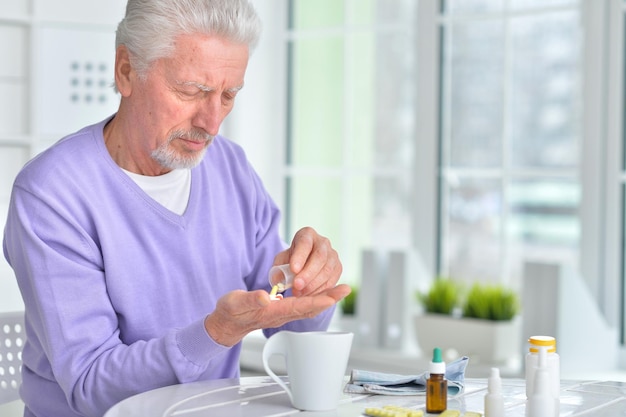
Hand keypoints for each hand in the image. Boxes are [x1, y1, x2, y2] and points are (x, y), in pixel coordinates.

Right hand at [204, 285, 350, 346]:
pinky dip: (316, 298)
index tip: (332, 296)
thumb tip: (266, 296)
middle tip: (346, 289)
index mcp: (273, 311)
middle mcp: (282, 314)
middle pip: (310, 307)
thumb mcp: (236, 302)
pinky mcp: (282, 310)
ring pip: (309, 306)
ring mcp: (284, 313)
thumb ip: (251, 299)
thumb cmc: (231, 312)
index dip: (317, 300)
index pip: (299, 306)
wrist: (227, 323)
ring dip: (326, 298)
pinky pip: (304, 305)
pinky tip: (324, 293)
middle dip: (329, 298)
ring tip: (341, 290)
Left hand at [273, 227, 342, 296]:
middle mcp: (323, 242)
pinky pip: (332, 280)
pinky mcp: (338, 268)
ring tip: (300, 293)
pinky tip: (309, 295)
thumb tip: (278, 281)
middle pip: (319, 257)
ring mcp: (333, 255)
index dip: (300, 256)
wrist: (304, 263)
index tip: (293, 269)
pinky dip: (320, 290)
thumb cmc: (291, 260)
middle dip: (308, 273)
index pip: (305, 243)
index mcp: (307, 235)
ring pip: (327, 270)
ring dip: (313, 284)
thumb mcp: (281, 260)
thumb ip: (278, 269)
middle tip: (297, 286)